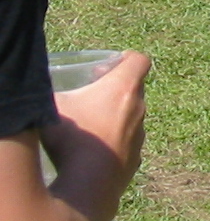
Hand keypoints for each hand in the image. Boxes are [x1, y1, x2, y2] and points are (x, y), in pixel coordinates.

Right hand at [40, 50, 150, 214]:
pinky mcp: (135, 157)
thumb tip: (39, 87)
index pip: (139, 60)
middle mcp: (139, 108)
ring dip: (116, 116)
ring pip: (132, 116)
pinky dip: (115, 140)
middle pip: (135, 88)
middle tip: (93, 94)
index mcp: (124, 88)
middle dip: (117, 88)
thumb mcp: (53, 106)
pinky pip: (127, 142)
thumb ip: (49, 91)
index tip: (108, 65)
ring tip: (90, 125)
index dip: (127, 59)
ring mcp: (139, 134)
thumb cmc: (72, 138)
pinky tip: (94, 150)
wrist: (88, 183)